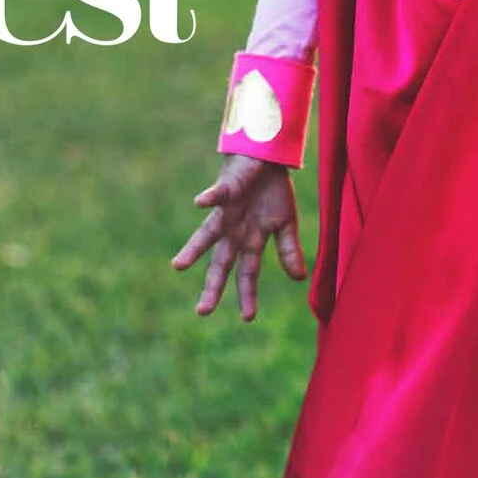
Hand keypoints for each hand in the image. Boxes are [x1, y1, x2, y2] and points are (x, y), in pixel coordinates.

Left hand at [172, 155, 305, 320]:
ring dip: (193, 250)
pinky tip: (200, 203)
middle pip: (220, 263)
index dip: (247, 295)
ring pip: (206, 235)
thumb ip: (289, 250)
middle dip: (213, 286)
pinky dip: (209, 199)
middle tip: (203, 311)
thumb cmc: (272, 191)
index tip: (248, 318)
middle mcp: (233, 232)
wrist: (265, 159)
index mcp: (249, 241)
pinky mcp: (226, 189)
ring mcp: (226, 212)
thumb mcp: (285, 223)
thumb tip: (299, 279)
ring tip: (178, 266)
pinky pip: (216, 196)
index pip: (247, 274)